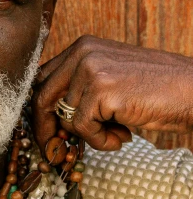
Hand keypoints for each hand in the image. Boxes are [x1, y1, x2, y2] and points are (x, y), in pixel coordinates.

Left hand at [32, 35, 192, 150]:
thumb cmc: (156, 91)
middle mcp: (83, 53)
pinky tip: (123, 137)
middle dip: (47, 130)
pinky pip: (83, 129)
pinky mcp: (102, 90)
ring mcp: (91, 70)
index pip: (43, 79)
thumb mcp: (112, 79)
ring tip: (118, 133)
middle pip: (42, 97)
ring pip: (66, 118)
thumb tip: (49, 119)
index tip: (48, 133)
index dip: (42, 110)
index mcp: (83, 47)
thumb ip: (81, 89)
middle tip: (58, 151)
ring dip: (90, 136)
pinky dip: (101, 141)